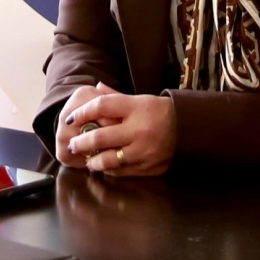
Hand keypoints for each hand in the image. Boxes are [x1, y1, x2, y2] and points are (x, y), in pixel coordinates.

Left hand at [62, 84, 176, 176]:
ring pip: (109, 160)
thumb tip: (96, 88)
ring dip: (93, 161)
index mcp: (136, 108)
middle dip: (81, 142)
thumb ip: (116, 97)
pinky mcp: (149, 167)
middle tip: (72, 144)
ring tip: (87, 160)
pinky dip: (110, 170)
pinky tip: (104, 167)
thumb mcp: (140, 99)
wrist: (188, 129)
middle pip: (100, 137)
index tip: (71, 119)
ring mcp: (144, 150)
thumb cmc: (160, 112)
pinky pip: (122, 172)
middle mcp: (139, 129)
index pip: (102, 107)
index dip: (82, 112)